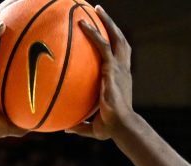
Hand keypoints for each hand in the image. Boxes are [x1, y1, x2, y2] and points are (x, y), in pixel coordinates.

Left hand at [69, 7, 132, 139]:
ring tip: (97, 9)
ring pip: (116, 38)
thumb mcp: (94, 125)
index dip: (114, 46)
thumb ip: (81, 124)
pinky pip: (102, 45)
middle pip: (121, 42)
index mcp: (121, 80)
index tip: (106, 36)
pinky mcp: (112, 68)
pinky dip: (93, 33)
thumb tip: (67, 128)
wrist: (121, 125)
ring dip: (107, 22)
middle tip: (101, 13)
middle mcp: (123, 70)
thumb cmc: (111, 128)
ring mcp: (120, 68)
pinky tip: (83, 24)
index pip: (119, 58)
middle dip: (113, 26)